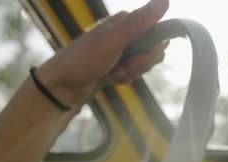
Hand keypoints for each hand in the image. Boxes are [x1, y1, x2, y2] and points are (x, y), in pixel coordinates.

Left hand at [36, 0, 168, 106]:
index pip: (156, 35)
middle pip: (151, 53)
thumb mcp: (114, 40)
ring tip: (108, 74)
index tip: (135, 59)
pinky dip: (121, 79)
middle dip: (136, 66)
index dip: (149, 52)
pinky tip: (107, 79)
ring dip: (127, 74)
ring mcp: (121, 50)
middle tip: (116, 68)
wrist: (62, 85)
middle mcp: (125, 33)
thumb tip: (165, 1)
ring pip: (141, 65)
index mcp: (125, 22)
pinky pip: (132, 73)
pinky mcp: (117, 64)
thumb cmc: (85, 60)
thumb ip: (140, 22)